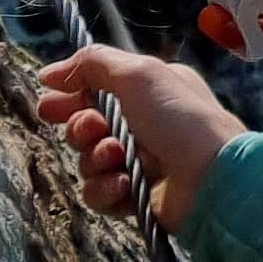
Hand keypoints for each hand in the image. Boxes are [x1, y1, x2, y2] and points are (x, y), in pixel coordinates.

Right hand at [35, 45, 245, 232]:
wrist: (214, 179)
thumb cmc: (181, 120)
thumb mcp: (139, 75)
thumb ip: (94, 64)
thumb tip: (50, 72)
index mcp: (148, 93)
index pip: (94, 92)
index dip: (68, 98)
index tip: (48, 104)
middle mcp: (144, 126)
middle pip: (85, 127)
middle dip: (81, 129)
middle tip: (95, 130)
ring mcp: (141, 164)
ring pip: (88, 162)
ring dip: (95, 160)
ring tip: (117, 158)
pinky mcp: (137, 198)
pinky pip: (100, 194)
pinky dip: (106, 190)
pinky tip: (124, 186)